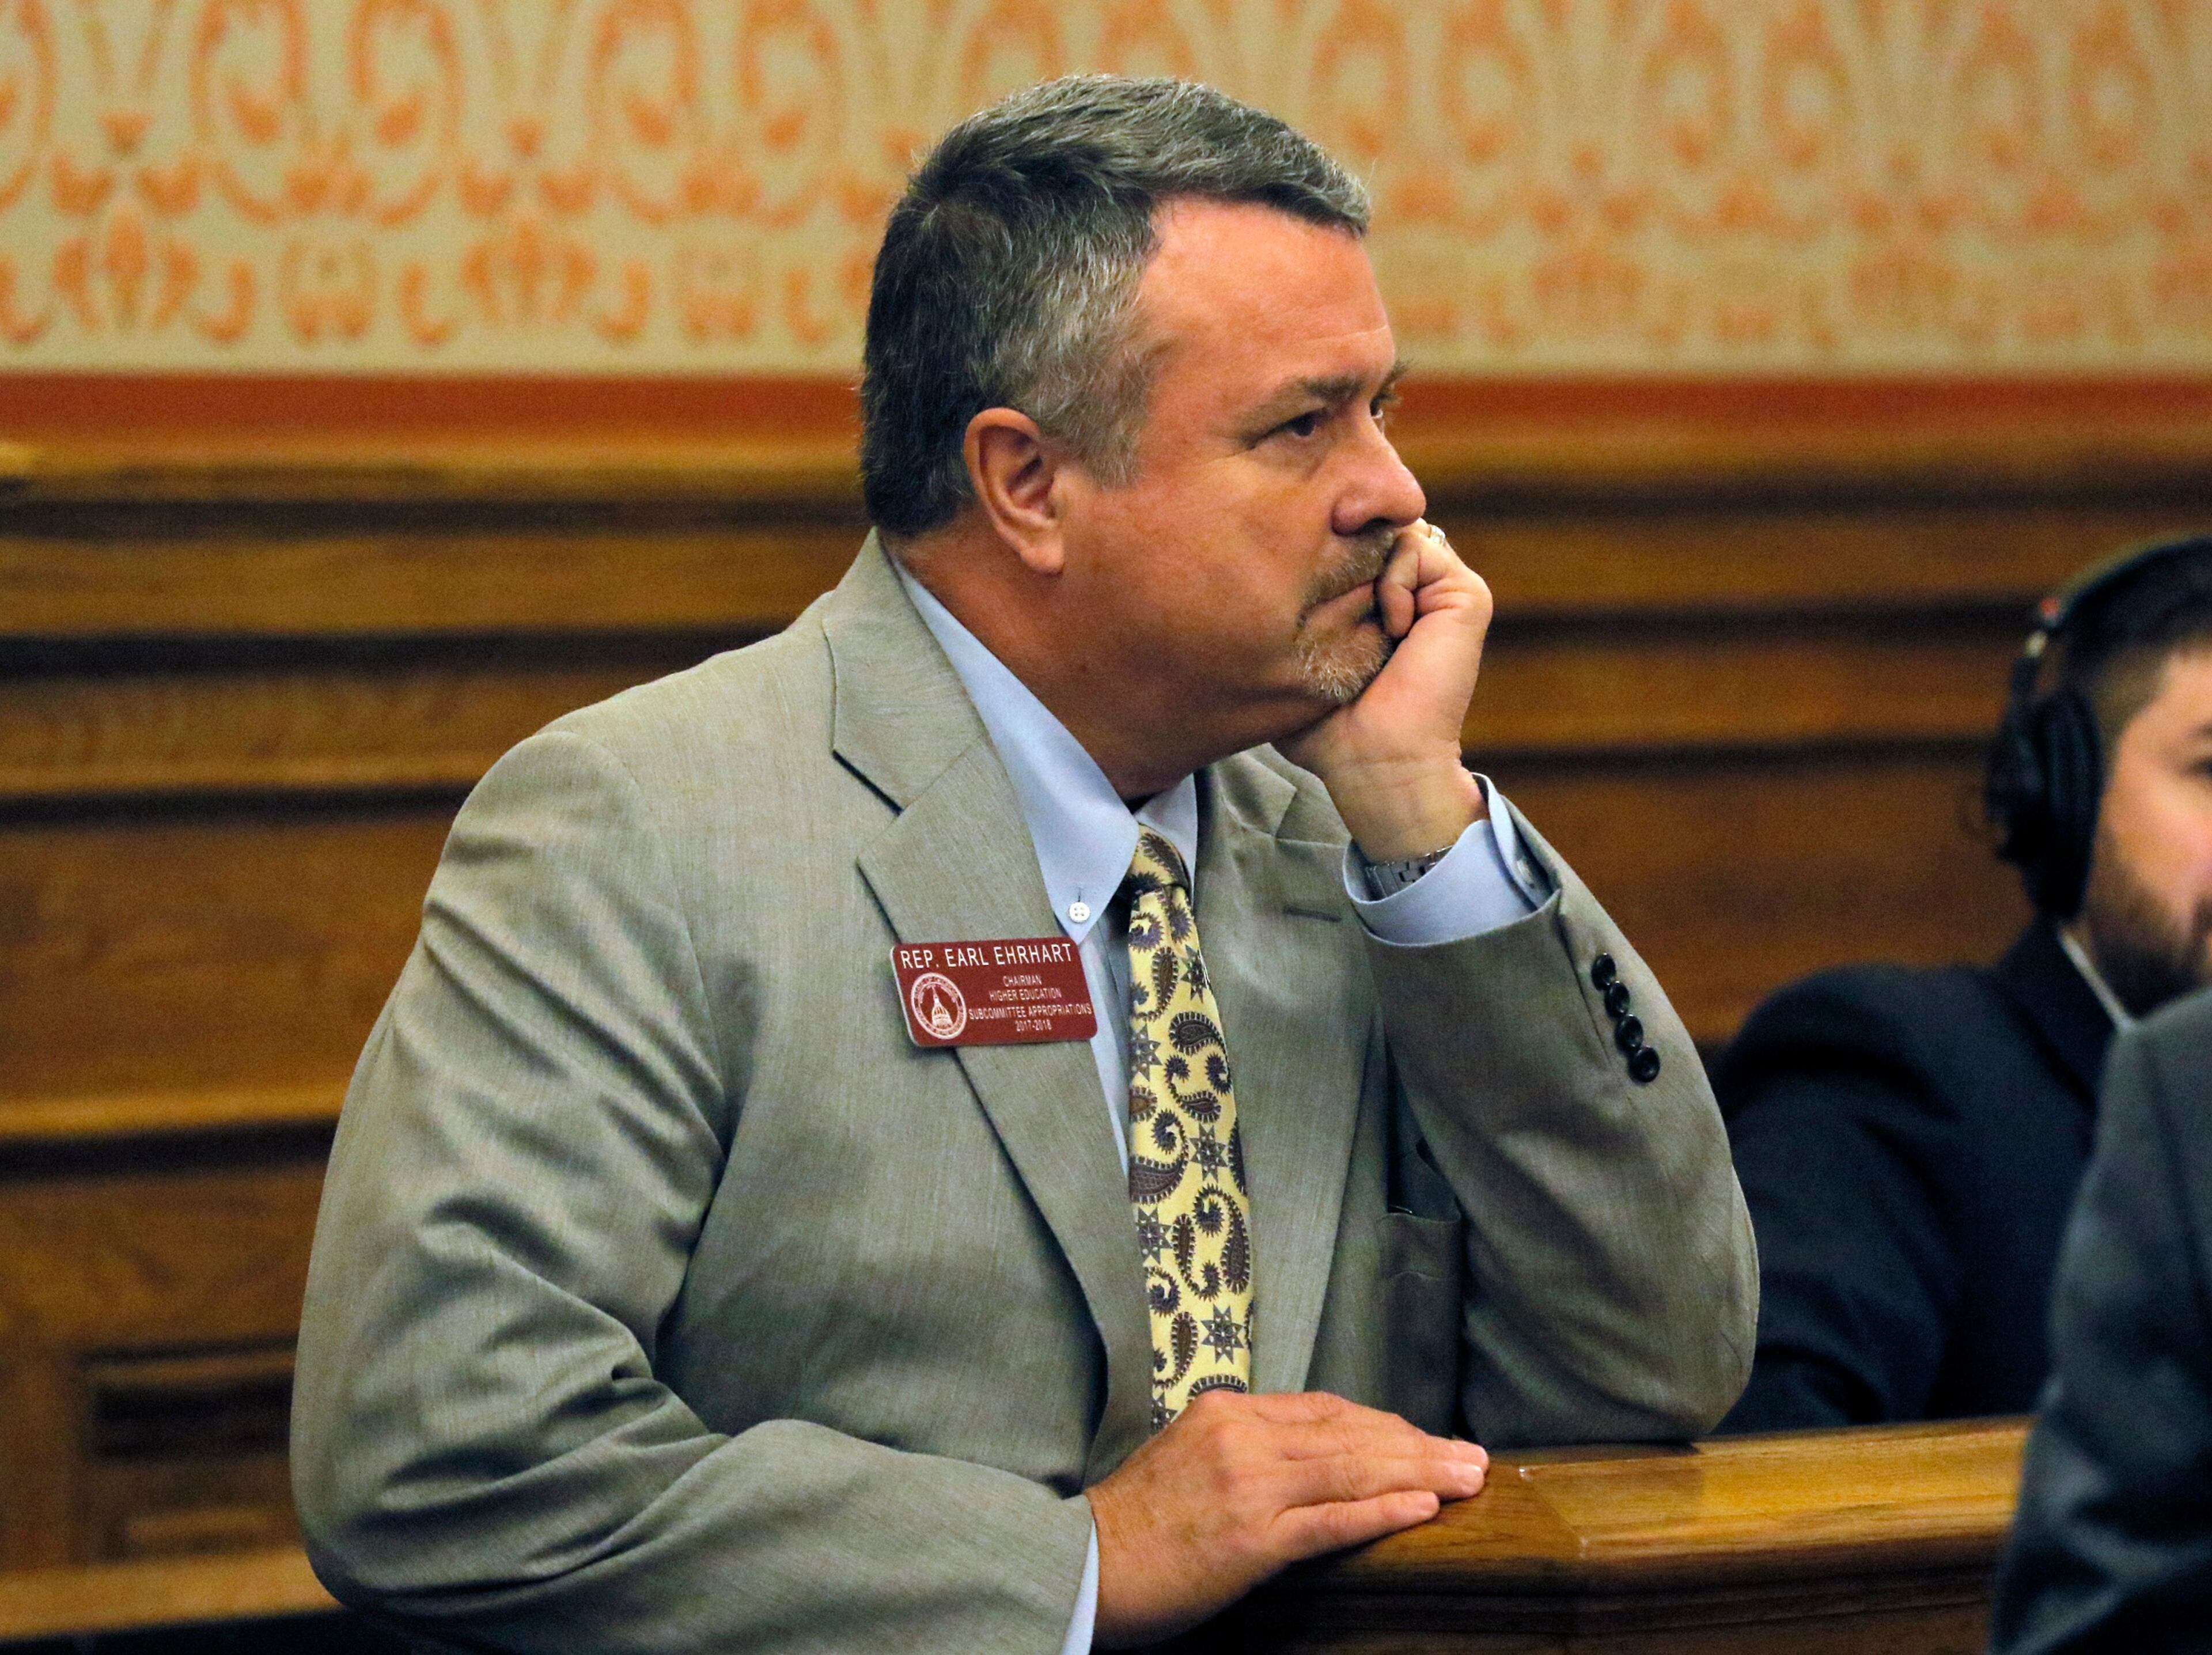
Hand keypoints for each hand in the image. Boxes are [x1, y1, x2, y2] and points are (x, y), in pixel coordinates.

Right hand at [1086, 1389, 1487, 1646]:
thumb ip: (1247, 1444)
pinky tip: (1422, 1508)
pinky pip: (1331, 1521)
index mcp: (1228, 1411)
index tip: (1427, 1441)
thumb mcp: (1189, 1453)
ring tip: (1467, 1479)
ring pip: (1352, 1471)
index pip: (1327, 1410)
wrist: (1085, 1563)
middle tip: (1473, 1458)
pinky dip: (1381, 1511)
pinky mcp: (1253, 1539)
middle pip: (1351, 1435)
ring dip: (1420, 1475)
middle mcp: (1243, 1437)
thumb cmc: (1137, 1519)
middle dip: (1419, 1447)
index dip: (1386, 1426)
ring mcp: (1249, 1486)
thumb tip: (1314, 1453)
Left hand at [1276, 520, 1492, 860]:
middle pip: (1370, 527)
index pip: (1349, 540)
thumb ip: (1283, 617)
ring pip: (1393, 531)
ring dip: (1367, 577)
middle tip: (1331, 611)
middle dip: (1340, 553)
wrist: (1376, 761)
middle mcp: (1413, 589)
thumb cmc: (1328, 728)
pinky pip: (1418, 547)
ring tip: (1368, 631)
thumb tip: (1245, 570)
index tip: (1299, 586)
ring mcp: (1442, 589)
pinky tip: (1392, 630)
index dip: (1319, 548)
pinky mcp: (1465, 595)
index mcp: (1381, 601)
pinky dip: (1394, 584)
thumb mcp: (1292, 663)